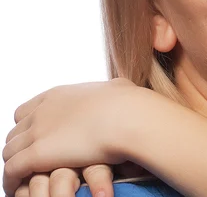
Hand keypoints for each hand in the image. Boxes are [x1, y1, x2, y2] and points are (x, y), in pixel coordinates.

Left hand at [3, 79, 139, 195]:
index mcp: (57, 95)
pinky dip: (11, 181)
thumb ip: (106, 91)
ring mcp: (37, 132)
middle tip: (32, 161)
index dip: (29, 126)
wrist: (126, 117)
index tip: (38, 138)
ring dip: (16, 165)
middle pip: (15, 132)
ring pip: (9, 152)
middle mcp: (42, 111)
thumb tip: (114, 89)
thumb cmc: (127, 103)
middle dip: (20, 147)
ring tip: (24, 179)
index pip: (25, 111)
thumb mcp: (114, 88)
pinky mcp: (36, 154)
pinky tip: (18, 188)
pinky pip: (11, 171)